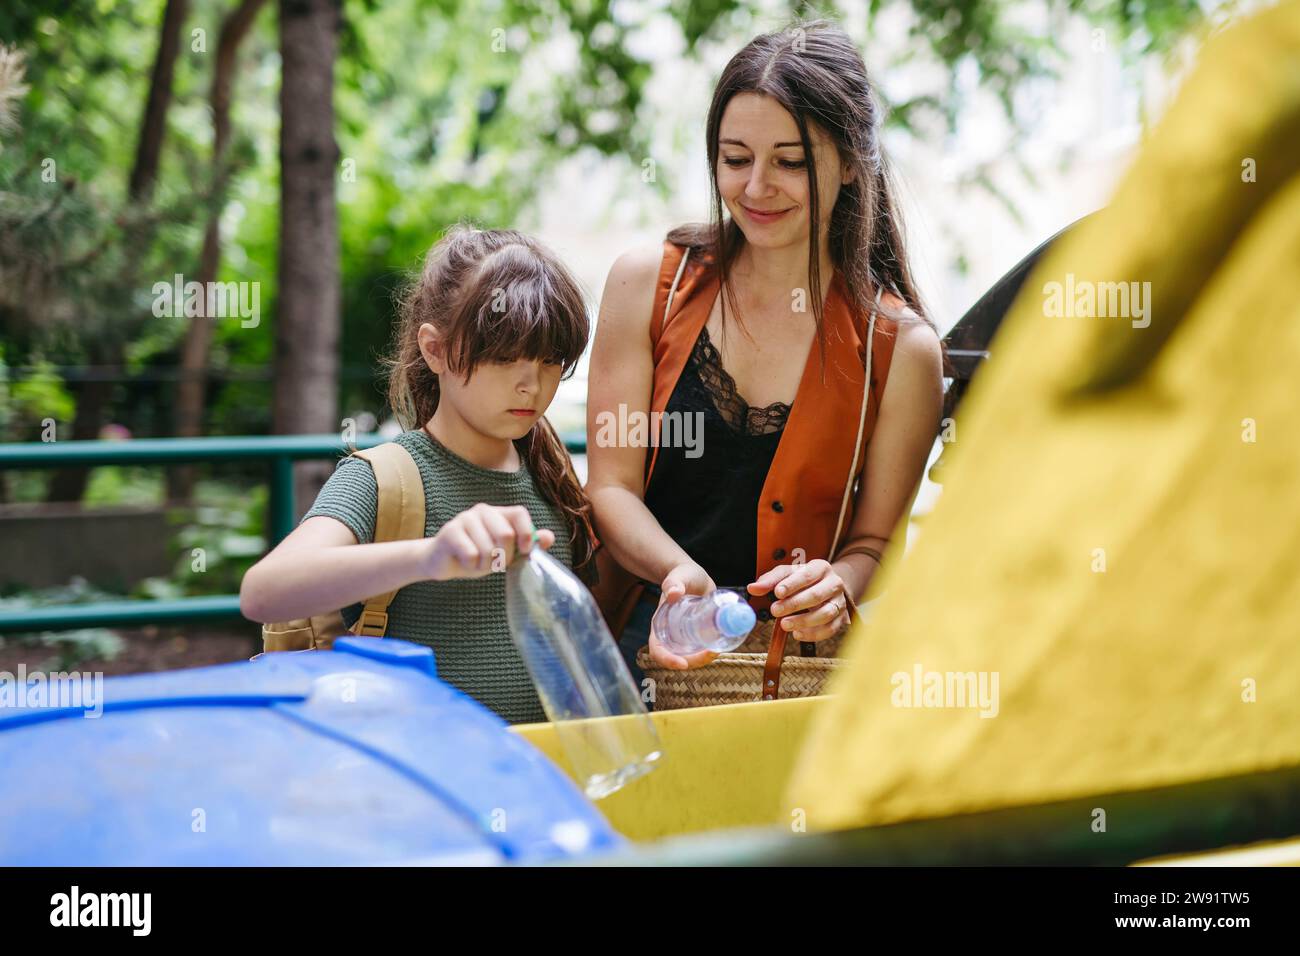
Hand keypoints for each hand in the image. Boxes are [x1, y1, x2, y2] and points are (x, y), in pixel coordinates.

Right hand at [423, 503, 553, 580]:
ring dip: (486, 564)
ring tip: (478, 563)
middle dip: (505, 556)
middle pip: (506, 533)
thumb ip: (526, 543)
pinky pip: (471, 555)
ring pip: (488, 548)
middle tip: (497, 563)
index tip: (525, 551)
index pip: (519, 513)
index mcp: (498, 513)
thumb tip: (549, 537)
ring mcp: (465, 519)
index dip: (526, 533)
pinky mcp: (450, 532)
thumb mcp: (505, 551)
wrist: (443, 562)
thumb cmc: (478, 555)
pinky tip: (464, 562)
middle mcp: (482, 511)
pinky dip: (471, 566)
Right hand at [647, 561, 718, 670]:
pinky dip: (709, 652)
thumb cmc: (682, 575)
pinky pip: (700, 650)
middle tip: (712, 652)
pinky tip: (720, 645)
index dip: (667, 660)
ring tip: (717, 649)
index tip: (682, 663)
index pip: (657, 650)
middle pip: (677, 659)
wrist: (693, 576)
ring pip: (690, 658)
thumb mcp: (678, 577)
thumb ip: (674, 583)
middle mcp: (670, 635)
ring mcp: (683, 637)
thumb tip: (674, 593)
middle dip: (694, 661)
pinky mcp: (696, 635)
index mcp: (660, 625)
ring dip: (703, 659)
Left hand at [747, 559, 852, 642]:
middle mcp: (834, 584)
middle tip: (775, 610)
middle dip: (794, 604)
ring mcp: (839, 602)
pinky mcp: (841, 619)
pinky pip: (830, 629)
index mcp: (821, 568)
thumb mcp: (787, 574)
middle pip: (816, 595)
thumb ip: (770, 580)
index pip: (807, 575)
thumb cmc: (804, 580)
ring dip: (803, 621)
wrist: (827, 586)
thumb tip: (752, 588)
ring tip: (784, 624)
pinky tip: (797, 633)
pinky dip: (813, 634)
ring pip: (825, 614)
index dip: (792, 585)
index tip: (777, 593)